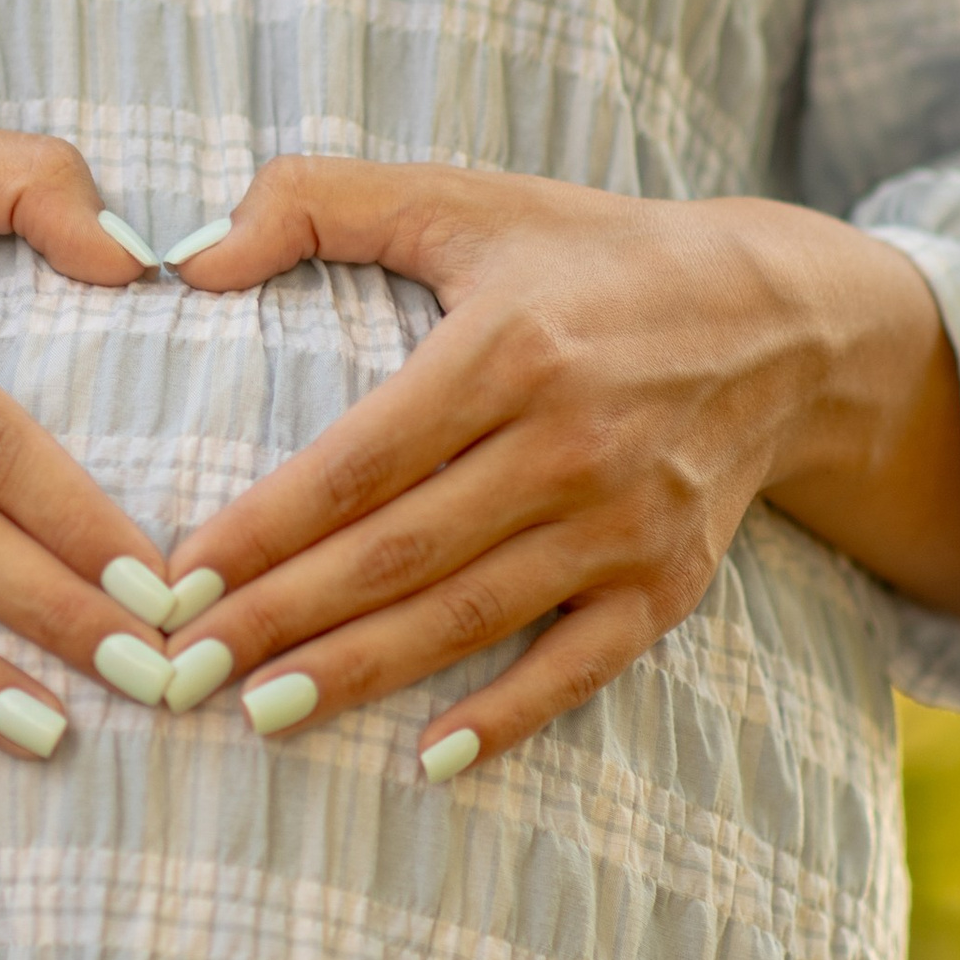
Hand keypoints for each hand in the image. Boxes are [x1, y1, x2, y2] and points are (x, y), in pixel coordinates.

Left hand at [157, 157, 959, 772]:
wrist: (783, 321)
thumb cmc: (593, 256)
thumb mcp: (466, 198)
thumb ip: (320, 202)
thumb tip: (192, 259)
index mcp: (509, 347)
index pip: (359, 459)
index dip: (264, 526)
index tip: (176, 578)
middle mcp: (570, 442)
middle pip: (398, 552)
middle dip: (280, 618)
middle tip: (180, 670)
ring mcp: (625, 523)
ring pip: (468, 615)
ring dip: (360, 673)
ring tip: (260, 713)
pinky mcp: (669, 582)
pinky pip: (578, 667)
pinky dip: (508, 718)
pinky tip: (428, 760)